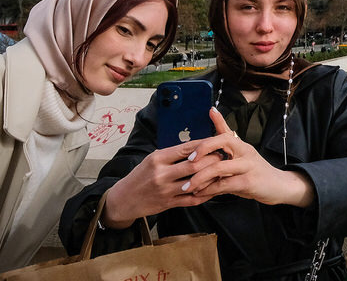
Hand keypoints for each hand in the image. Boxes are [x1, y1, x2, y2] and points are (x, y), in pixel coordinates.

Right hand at [102, 140, 221, 227]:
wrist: (124, 199)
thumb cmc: (140, 176)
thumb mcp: (152, 159)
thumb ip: (172, 154)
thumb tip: (196, 146)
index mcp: (158, 158)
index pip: (186, 148)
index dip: (204, 145)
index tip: (215, 142)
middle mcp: (162, 174)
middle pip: (194, 165)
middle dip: (211, 160)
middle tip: (222, 156)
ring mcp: (166, 190)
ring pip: (195, 183)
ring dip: (211, 177)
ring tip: (221, 171)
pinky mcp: (169, 204)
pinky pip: (191, 199)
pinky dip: (204, 194)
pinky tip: (213, 189)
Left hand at [184, 107, 314, 207]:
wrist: (278, 185)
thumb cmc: (254, 169)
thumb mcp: (241, 152)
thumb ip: (225, 134)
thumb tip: (212, 110)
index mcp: (241, 144)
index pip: (224, 135)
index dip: (206, 143)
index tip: (191, 154)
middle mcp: (246, 152)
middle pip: (222, 144)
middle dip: (201, 155)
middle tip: (187, 165)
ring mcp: (248, 167)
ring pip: (220, 167)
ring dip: (200, 178)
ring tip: (188, 186)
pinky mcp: (249, 182)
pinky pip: (225, 185)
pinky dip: (209, 190)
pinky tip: (200, 194)